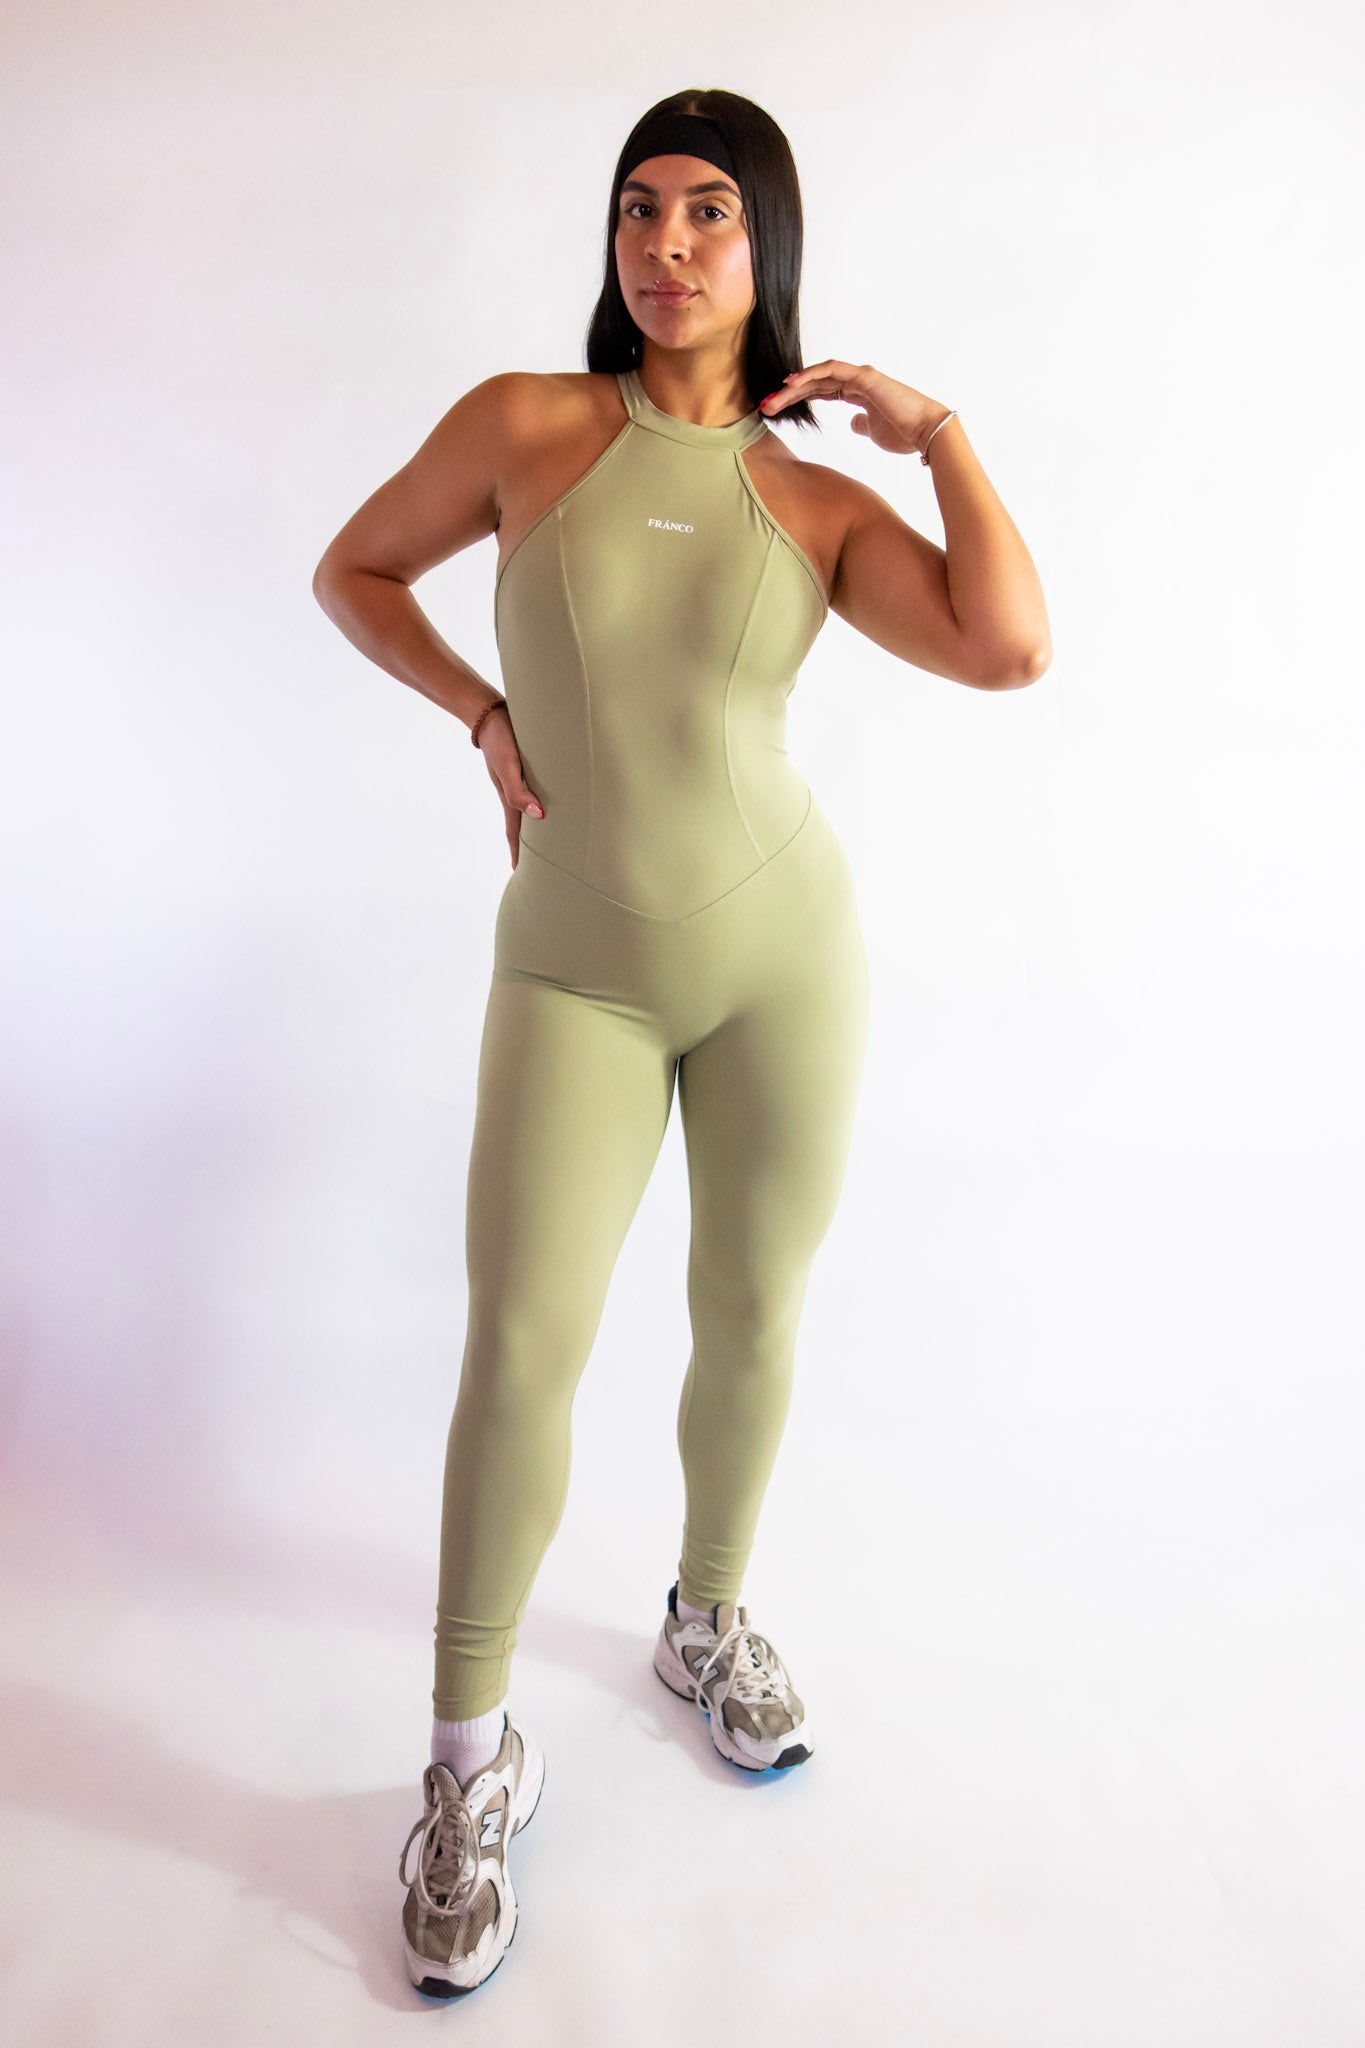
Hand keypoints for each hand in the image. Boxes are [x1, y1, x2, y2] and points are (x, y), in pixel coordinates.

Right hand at [474, 705, 543, 869]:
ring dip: (529, 827)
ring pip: (523, 809)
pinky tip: (538, 803)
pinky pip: (526, 792)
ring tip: (538, 842)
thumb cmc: (500, 737)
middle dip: (524, 846)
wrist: (487, 711)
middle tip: (532, 866)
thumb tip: (539, 816)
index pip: (514, 831)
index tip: (520, 873)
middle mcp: (511, 790)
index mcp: (509, 796)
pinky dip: (531, 805)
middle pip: (519, 825)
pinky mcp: (518, 766)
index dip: (518, 852)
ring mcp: (513, 779)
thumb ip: (520, 791)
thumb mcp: (508, 766)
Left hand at [760, 360, 952, 457]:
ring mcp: (861, 376)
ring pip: (819, 375)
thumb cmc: (904, 434)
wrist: (925, 432)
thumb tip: (853, 423)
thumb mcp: (874, 432)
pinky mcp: (865, 377)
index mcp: (860, 393)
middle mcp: (858, 380)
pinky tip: (792, 383)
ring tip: (772, 399)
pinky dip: (811, 375)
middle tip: (766, 404)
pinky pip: (831, 370)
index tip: (779, 407)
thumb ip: (862, 423)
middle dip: (789, 393)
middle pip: (816, 382)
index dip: (800, 396)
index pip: (822, 390)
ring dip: (794, 386)